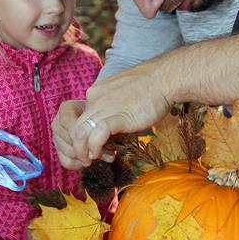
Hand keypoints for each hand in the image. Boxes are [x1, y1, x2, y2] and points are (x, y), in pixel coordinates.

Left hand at [53, 66, 170, 167]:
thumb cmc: (150, 87)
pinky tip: (100, 154)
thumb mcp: (123, 95)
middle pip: (74, 127)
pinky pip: (97, 135)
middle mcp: (95, 99)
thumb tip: (114, 126)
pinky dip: (94, 148)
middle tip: (86, 159)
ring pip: (80, 133)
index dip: (83, 136)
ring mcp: (105, 107)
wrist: (164, 78)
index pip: (79, 118)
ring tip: (90, 161)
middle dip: (77, 147)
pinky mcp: (118, 116)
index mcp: (96, 93)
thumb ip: (114, 107)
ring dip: (82, 151)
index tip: (93, 146)